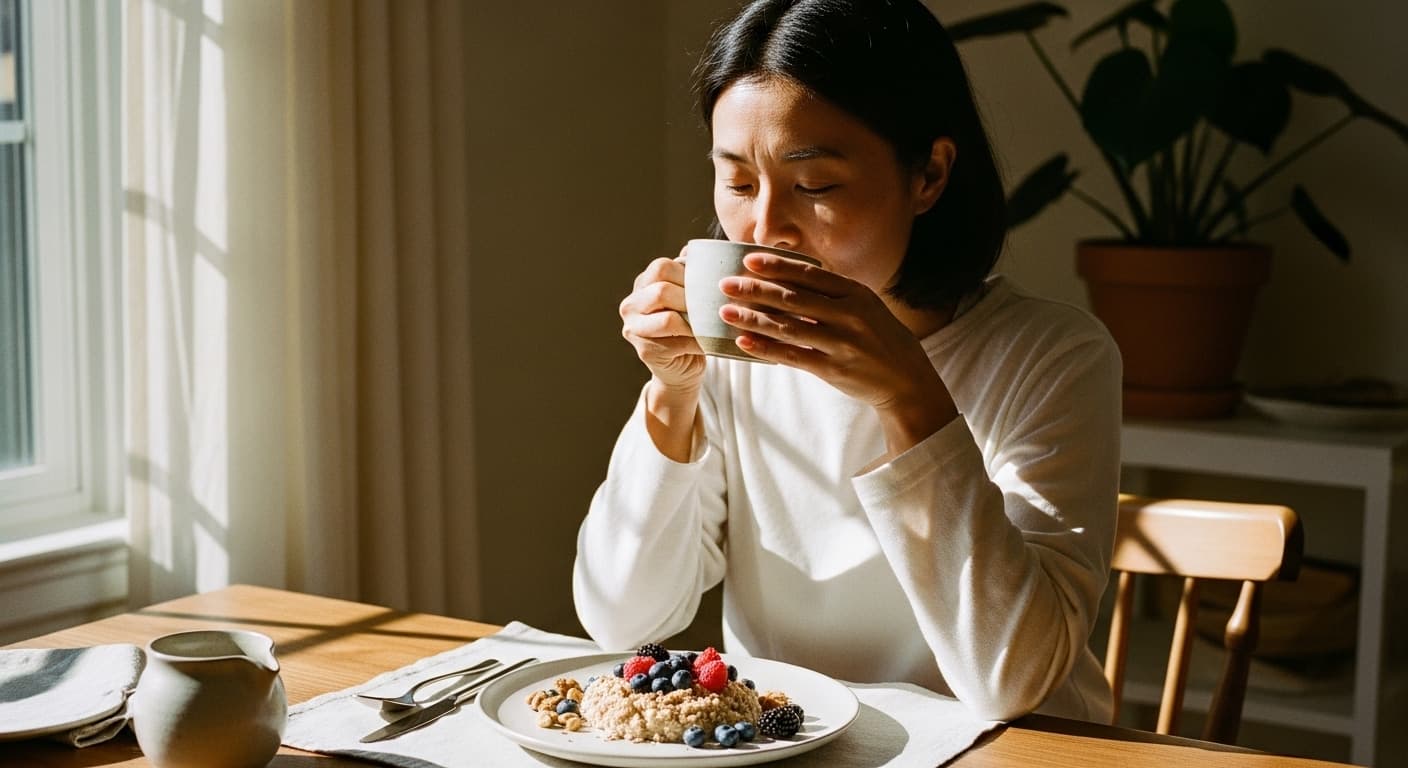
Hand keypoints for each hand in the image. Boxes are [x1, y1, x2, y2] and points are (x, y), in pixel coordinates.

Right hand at [619, 247, 704, 391]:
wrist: (682, 366)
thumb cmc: (689, 326)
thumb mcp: (688, 296)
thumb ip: (689, 273)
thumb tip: (693, 249)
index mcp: (642, 284)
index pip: (661, 267)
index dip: (688, 274)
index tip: (707, 286)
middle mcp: (631, 304)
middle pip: (662, 291)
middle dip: (691, 300)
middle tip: (712, 308)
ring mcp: (633, 329)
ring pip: (669, 319)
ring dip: (696, 323)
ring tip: (711, 325)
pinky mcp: (644, 351)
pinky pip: (678, 343)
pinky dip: (698, 342)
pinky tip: (709, 343)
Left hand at [719, 253, 958, 451]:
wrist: (906, 380)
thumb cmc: (880, 338)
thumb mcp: (866, 306)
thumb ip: (833, 292)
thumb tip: (789, 274)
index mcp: (856, 294)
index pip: (810, 275)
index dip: (777, 266)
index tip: (749, 260)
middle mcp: (850, 316)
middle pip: (793, 299)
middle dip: (755, 290)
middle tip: (726, 284)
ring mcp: (841, 344)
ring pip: (788, 327)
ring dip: (753, 319)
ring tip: (726, 311)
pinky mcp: (833, 370)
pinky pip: (793, 357)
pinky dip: (766, 349)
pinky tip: (743, 342)